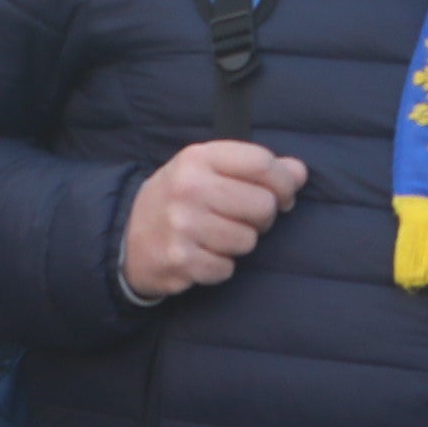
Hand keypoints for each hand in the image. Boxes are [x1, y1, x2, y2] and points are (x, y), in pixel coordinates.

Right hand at [123, 140, 307, 299]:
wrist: (127, 236)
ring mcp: (183, 226)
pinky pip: (227, 268)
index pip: (263, 164)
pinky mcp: (181, 260)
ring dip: (240, 243)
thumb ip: (254, 167)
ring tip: (218, 236)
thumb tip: (300, 173)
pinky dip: (220, 266)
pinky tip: (203, 254)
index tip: (284, 195)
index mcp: (198, 158)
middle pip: (263, 206)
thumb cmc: (179, 198)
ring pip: (248, 241)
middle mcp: (189, 188)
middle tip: (244, 219)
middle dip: (262, 217)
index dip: (284, 182)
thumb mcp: (208, 169)